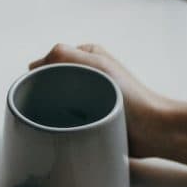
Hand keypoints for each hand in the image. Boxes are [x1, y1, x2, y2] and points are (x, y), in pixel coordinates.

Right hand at [31, 44, 186, 169]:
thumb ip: (64, 55)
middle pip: (52, 82)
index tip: (38, 89)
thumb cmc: (131, 96)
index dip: (41, 73)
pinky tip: (61, 131)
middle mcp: (88, 74)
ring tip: (55, 121)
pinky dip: (61, 124)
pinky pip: (67, 120)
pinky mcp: (91, 118)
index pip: (51, 60)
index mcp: (88, 56)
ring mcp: (89, 97)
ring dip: (53, 111)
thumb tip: (34, 65)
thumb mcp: (97, 65)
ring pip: (57, 102)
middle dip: (45, 93)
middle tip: (45, 108)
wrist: (153, 130)